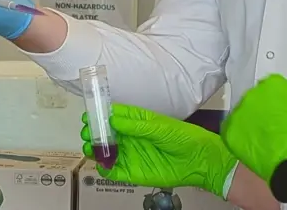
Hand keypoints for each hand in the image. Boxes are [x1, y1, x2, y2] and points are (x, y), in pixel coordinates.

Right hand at [80, 105, 236, 197]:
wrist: (198, 160)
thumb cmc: (183, 137)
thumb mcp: (159, 127)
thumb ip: (136, 125)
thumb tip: (112, 119)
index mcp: (137, 121)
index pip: (114, 116)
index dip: (100, 115)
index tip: (88, 114)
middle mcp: (131, 137)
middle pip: (105, 134)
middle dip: (94, 132)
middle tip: (88, 132)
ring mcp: (130, 154)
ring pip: (106, 152)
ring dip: (95, 149)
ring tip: (90, 147)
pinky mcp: (132, 172)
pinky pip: (112, 171)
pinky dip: (104, 168)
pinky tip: (102, 164)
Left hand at [220, 39, 286, 182]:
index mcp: (271, 83)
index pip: (271, 87)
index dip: (280, 102)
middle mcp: (252, 94)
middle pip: (257, 99)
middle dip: (265, 109)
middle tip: (279, 126)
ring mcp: (239, 113)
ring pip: (244, 113)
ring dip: (252, 122)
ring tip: (269, 137)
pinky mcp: (230, 132)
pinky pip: (232, 130)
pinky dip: (240, 136)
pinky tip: (255, 144)